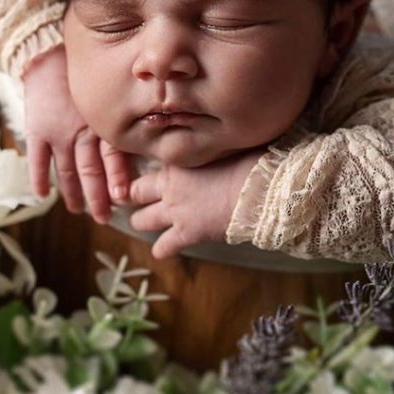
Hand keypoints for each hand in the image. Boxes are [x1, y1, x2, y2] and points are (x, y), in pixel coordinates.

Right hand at [22, 45, 130, 222]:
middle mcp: (82, 131)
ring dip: (71, 192)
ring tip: (76, 209)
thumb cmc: (89, 74)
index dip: (117, 178)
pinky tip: (41, 195)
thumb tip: (147, 139)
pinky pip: (37, 158)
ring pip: (67, 169)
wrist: (49, 53)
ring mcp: (58, 131)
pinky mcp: (37, 129)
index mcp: (103, 123)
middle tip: (103, 217)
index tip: (122, 199)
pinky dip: (39, 177)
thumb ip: (122, 118)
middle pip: (91, 170)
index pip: (113, 157)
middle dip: (97, 196)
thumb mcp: (112, 93)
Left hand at [127, 147, 265, 258]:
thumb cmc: (250, 162)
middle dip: (135, 195)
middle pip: (136, 191)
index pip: (152, 162)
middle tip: (138, 198)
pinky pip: (163, 247)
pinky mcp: (186, 234)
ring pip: (141, 220)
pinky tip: (164, 250)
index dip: (153, 167)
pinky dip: (162, 250)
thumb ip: (213, 149)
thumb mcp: (227, 148)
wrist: (258, 189)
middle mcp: (169, 186)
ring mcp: (175, 212)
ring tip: (144, 222)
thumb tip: (220, 143)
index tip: (156, 171)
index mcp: (178, 161)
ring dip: (141, 222)